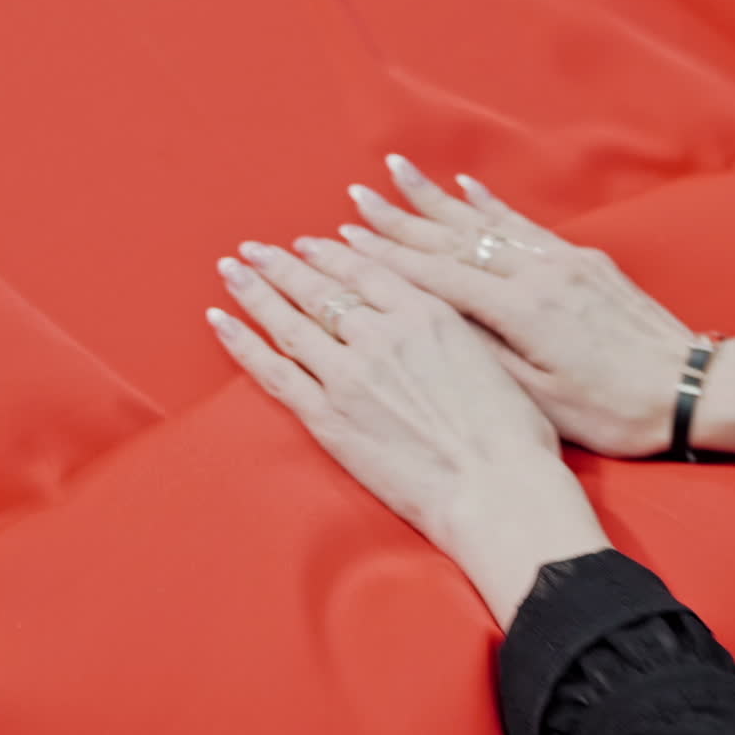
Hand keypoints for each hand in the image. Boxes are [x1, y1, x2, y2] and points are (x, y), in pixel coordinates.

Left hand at [207, 235, 608, 626]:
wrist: (498, 491)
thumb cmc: (513, 434)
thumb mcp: (490, 354)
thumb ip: (447, 326)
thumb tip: (423, 312)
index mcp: (427, 312)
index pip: (364, 270)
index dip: (330, 254)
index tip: (308, 243)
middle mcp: (382, 334)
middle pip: (319, 288)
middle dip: (283, 264)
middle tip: (255, 249)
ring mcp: (350, 374)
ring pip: (290, 321)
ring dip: (256, 291)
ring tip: (232, 269)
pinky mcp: (329, 417)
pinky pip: (274, 371)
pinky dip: (243, 342)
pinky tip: (221, 320)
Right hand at [341, 156, 734, 481]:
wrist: (691, 390)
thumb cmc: (613, 411)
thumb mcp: (543, 400)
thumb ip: (487, 355)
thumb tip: (432, 320)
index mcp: (519, 310)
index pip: (436, 275)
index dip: (385, 258)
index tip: (344, 238)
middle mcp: (534, 273)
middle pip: (451, 239)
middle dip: (397, 219)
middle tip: (353, 197)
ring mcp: (559, 260)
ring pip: (482, 223)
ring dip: (433, 200)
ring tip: (396, 172)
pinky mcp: (581, 259)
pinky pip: (523, 223)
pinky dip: (489, 204)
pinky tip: (465, 185)